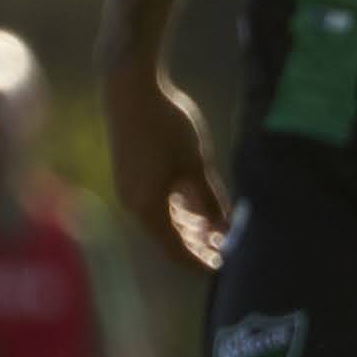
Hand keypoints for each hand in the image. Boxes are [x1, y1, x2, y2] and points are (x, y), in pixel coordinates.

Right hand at [107, 64, 229, 270]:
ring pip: (164, 220)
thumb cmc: (166, 125)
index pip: (176, 250)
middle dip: (199, 246)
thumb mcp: (196, 164)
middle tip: (227, 251)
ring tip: (218, 232)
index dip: (200, 261)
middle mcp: (134, 204)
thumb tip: (226, 228)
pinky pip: (157, 203)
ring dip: (191, 227)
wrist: (129, 88)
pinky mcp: (131, 173)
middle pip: (170, 238)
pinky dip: (179, 209)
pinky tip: (199, 208)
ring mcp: (130, 189)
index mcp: (148, 208)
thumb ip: (211, 199)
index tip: (222, 269)